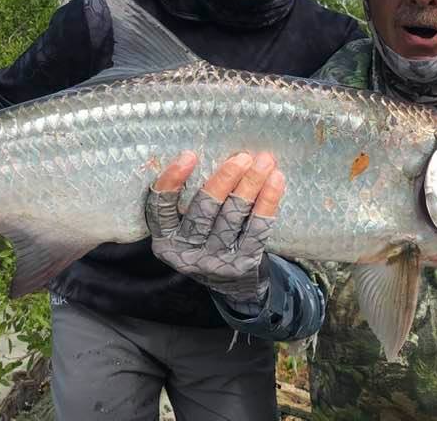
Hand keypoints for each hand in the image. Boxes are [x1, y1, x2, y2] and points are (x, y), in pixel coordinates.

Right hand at [146, 151, 284, 309]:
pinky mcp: (242, 264)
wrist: (235, 286)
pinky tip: (276, 181)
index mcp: (166, 239)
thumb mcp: (188, 226)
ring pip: (233, 215)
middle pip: (204, 209)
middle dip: (224, 179)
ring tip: (264, 162)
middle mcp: (186, 253)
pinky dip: (268, 202)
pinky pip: (257, 228)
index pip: (160, 208)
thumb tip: (215, 150)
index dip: (172, 181)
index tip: (189, 155)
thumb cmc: (209, 238)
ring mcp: (215, 261)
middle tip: (242, 157)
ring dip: (250, 184)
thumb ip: (191, 197)